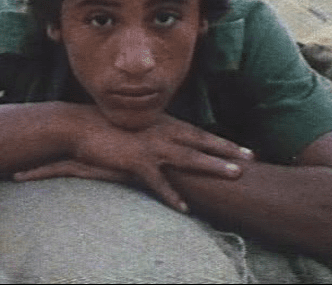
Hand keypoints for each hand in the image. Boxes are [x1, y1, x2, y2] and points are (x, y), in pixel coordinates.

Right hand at [17, 106, 253, 212]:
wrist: (80, 127)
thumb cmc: (107, 126)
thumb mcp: (135, 125)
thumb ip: (155, 131)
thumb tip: (169, 139)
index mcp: (162, 123)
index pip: (198, 132)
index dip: (220, 141)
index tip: (242, 148)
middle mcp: (161, 132)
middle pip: (201, 141)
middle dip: (227, 149)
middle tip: (251, 158)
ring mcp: (151, 146)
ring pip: (189, 157)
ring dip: (212, 166)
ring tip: (234, 174)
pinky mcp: (137, 161)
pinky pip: (159, 182)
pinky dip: (173, 196)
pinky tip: (185, 208)